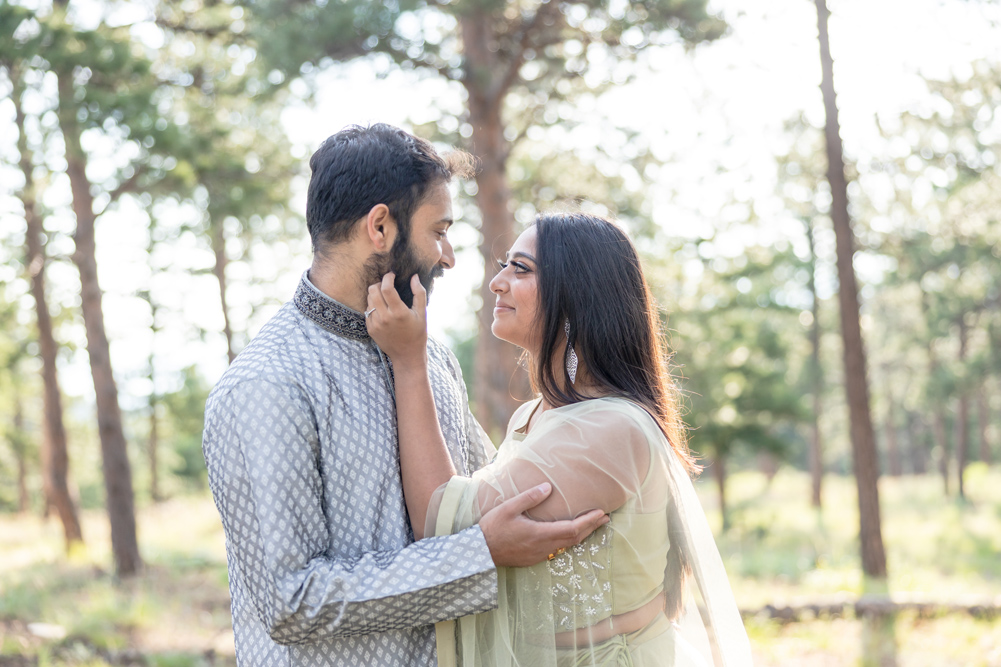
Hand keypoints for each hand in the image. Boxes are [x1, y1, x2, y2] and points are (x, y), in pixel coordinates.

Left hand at [366, 272, 427, 363]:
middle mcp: (385, 318)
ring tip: (385, 297)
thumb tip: (414, 276)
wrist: (407, 355)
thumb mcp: (422, 313)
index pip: (387, 288)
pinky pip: (367, 311)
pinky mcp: (370, 329)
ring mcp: (376, 324)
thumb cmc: (417, 333)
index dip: (388, 277)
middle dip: (379, 283)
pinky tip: (382, 310)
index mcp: (399, 312)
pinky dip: (373, 306)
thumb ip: (419, 293)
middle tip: (386, 285)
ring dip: (375, 294)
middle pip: (373, 291)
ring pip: (369, 299)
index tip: (391, 275)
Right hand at [479, 483, 609, 567]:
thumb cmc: (492, 528)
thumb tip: (548, 487)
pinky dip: (570, 541)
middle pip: (574, 539)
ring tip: (592, 525)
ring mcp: (540, 555)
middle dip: (591, 528)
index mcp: (540, 534)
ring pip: (567, 546)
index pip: (572, 529)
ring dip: (582, 535)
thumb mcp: (508, 508)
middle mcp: (544, 547)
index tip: (601, 513)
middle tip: (605, 518)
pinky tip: (570, 535)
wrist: (480, 553)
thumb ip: (529, 497)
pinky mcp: (534, 558)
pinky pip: (558, 550)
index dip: (589, 522)